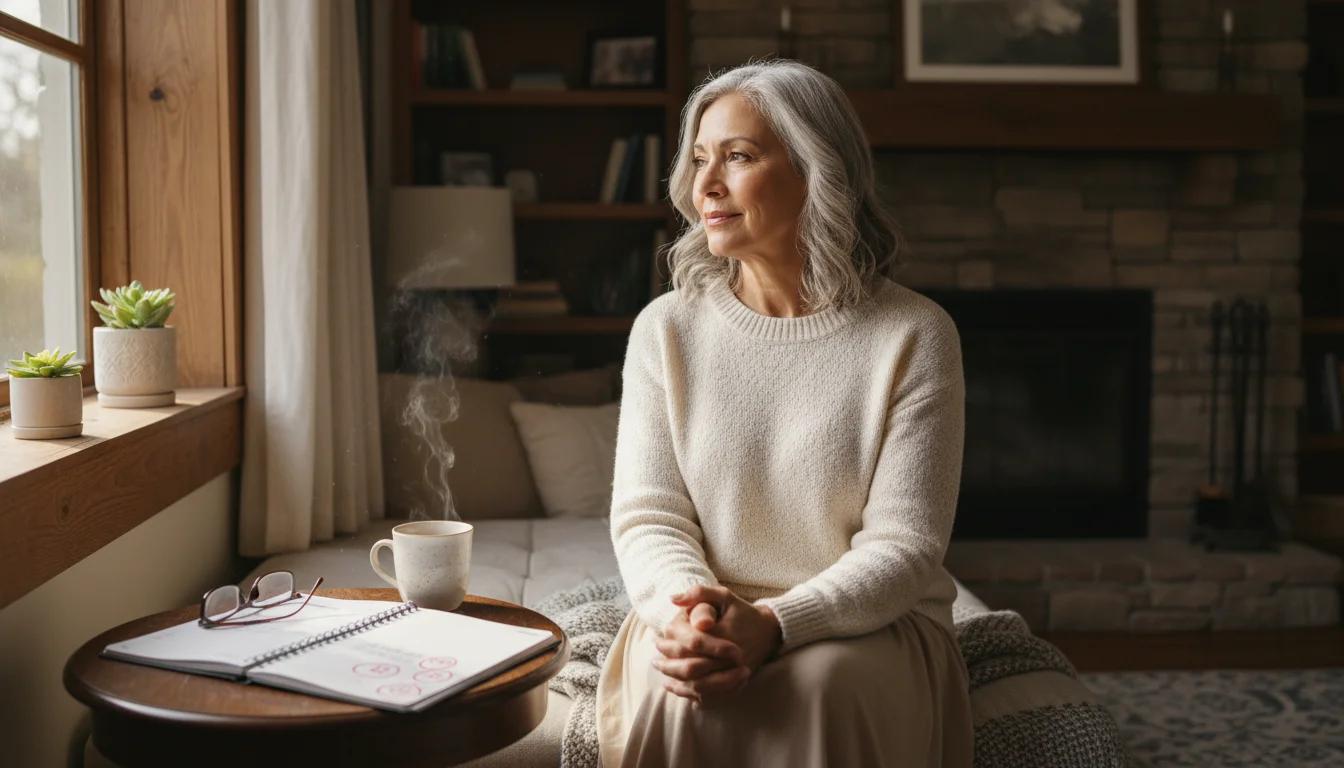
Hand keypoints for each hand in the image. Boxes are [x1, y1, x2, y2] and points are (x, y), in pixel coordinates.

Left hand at [654, 585, 782, 705]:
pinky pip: (713, 696)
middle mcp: (727, 657)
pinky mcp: (735, 683)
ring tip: (665, 680)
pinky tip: (683, 691)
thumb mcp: (724, 595)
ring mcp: (732, 672)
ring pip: (699, 687)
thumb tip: (672, 599)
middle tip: (656, 663)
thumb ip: (698, 593)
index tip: (657, 643)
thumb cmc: (743, 612)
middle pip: (690, 669)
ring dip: (678, 685)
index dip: (669, 646)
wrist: (770, 631)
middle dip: (669, 667)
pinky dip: (694, 696)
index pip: (688, 645)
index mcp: (721, 634)